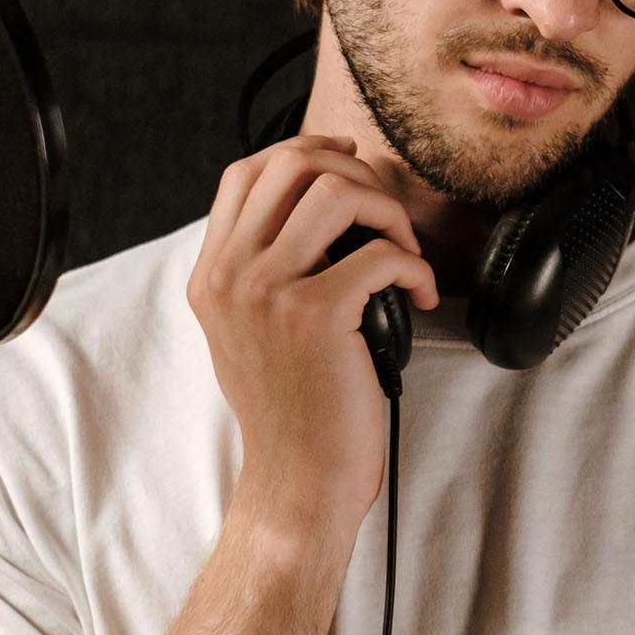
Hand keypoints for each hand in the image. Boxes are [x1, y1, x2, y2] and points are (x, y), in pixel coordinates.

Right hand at [186, 135, 439, 543]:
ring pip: (334, 192)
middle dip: (355, 173)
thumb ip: (260, 272)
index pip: (246, 172)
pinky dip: (417, 268)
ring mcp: (268, 294)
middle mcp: (230, 276)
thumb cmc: (290, 412)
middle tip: (387, 213)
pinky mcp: (315, 317)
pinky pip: (380, 255)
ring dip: (387, 211)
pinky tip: (423, 296)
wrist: (296, 482)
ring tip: (405, 252)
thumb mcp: (248, 332)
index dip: (305, 152)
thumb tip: (311, 210)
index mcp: (211, 275)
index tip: (350, 166)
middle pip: (290, 163)